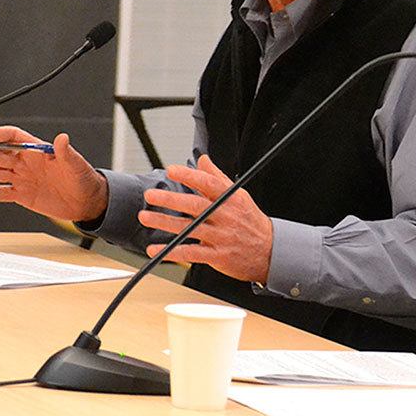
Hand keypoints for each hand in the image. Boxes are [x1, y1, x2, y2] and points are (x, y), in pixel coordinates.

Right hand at [0, 126, 106, 220]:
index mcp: (38, 151)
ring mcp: (23, 179)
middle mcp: (27, 163)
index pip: (13, 137)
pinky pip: (0, 193)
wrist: (87, 202)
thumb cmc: (84, 179)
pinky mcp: (22, 195)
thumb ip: (66, 152)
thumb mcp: (77, 165)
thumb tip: (62, 138)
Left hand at [137, 155, 273, 282]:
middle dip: (170, 200)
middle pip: (195, 206)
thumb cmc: (251, 222)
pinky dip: (171, 252)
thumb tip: (203, 160)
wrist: (270, 251)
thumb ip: (218, 177)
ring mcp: (221, 237)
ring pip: (189, 228)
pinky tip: (155, 250)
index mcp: (230, 200)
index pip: (208, 184)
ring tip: (146, 217)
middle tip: (151, 196)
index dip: (189, 176)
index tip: (172, 170)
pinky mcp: (217, 255)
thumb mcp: (239, 196)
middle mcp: (225, 216)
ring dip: (164, 223)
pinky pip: (190, 253)